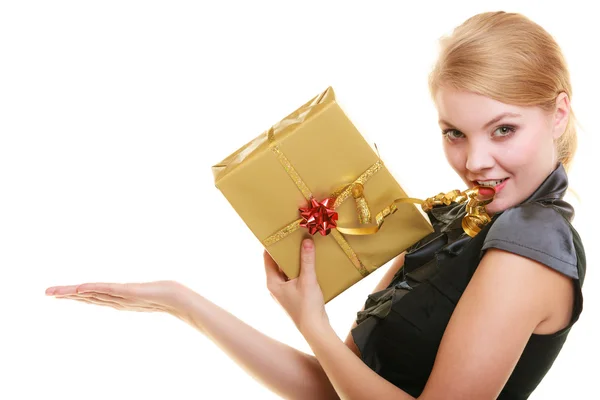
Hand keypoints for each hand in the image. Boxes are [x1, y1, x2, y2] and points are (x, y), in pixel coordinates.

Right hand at [45, 280, 191, 318]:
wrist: (173, 298)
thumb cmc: (161, 294)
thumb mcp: (143, 291)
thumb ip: (135, 290)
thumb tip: (130, 288)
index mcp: (115, 299)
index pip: (90, 296)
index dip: (73, 295)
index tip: (56, 294)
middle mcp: (114, 300)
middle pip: (86, 296)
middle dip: (66, 295)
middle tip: (47, 293)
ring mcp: (119, 297)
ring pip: (92, 294)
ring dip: (73, 293)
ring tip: (56, 292)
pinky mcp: (127, 292)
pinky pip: (107, 290)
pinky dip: (93, 289)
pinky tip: (81, 288)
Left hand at [264, 238, 328, 333]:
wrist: (315, 328)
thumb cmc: (307, 306)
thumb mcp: (308, 280)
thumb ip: (307, 260)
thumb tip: (306, 241)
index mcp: (272, 283)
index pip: (267, 258)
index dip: (272, 245)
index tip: (279, 233)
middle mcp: (274, 287)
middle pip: (277, 264)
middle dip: (286, 252)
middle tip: (294, 238)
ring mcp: (283, 293)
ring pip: (286, 271)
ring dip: (294, 261)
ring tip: (302, 248)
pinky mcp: (292, 296)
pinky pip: (293, 278)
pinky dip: (299, 270)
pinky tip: (309, 265)